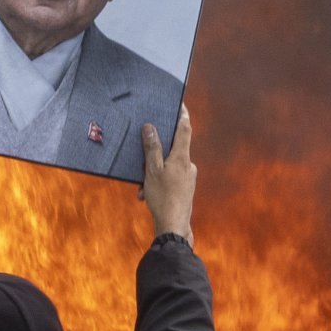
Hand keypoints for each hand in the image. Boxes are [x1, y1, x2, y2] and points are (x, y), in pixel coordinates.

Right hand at [139, 107, 198, 241]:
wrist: (173, 228)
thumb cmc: (163, 199)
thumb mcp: (152, 171)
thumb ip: (152, 148)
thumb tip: (150, 127)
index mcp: (182, 157)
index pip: (184, 129)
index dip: (182, 114)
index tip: (180, 103)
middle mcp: (188, 165)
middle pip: (172, 149)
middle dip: (155, 155)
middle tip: (142, 163)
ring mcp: (188, 178)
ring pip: (167, 167)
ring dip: (152, 174)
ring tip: (141, 188)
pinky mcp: (185, 189)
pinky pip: (169, 179)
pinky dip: (156, 184)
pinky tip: (145, 195)